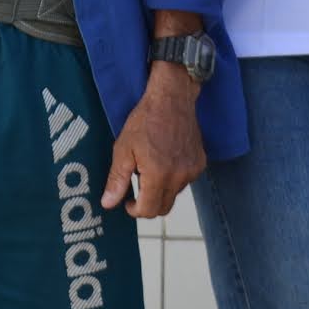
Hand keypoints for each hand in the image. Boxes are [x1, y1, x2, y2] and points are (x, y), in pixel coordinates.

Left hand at [101, 64, 204, 218]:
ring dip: (161, 190)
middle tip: (136, 188)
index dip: (134, 210)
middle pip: (163, 208)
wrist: (172, 98)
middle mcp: (179, 177)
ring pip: (174, 195)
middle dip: (148, 204)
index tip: (127, 200)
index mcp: (159, 175)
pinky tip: (165, 159)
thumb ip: (117, 179)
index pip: (148, 210)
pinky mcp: (200, 163)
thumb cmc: (145, 120)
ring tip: (150, 167)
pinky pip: (185, 181)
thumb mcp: (123, 149)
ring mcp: (192, 171)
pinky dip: (174, 178)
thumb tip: (108, 204)